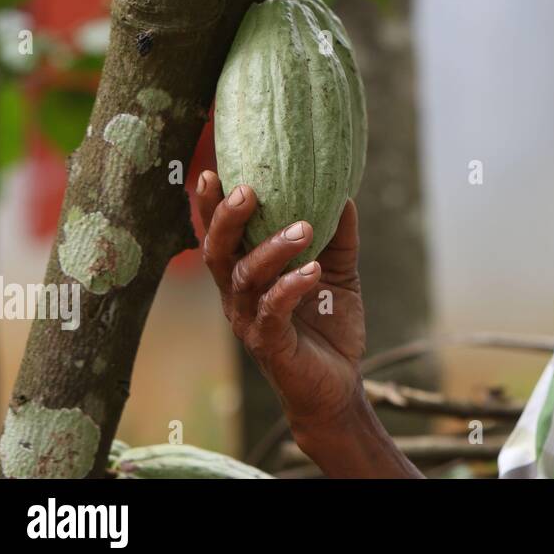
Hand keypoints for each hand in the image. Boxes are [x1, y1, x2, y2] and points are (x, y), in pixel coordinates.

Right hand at [194, 170, 367, 433]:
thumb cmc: (327, 322)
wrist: (337, 383)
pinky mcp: (269, 344)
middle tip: (248, 191)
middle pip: (216, 252)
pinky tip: (311, 270)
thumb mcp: (337, 269)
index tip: (211, 171)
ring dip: (272, 249)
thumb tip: (343, 191)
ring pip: (245, 277)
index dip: (209, 206)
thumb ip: (337, 235)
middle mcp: (239, 295)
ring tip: (304, 228)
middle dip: (226, 219)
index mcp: (247, 273)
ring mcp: (250, 321)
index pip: (220, 235)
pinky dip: (290, 287)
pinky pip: (272, 311)